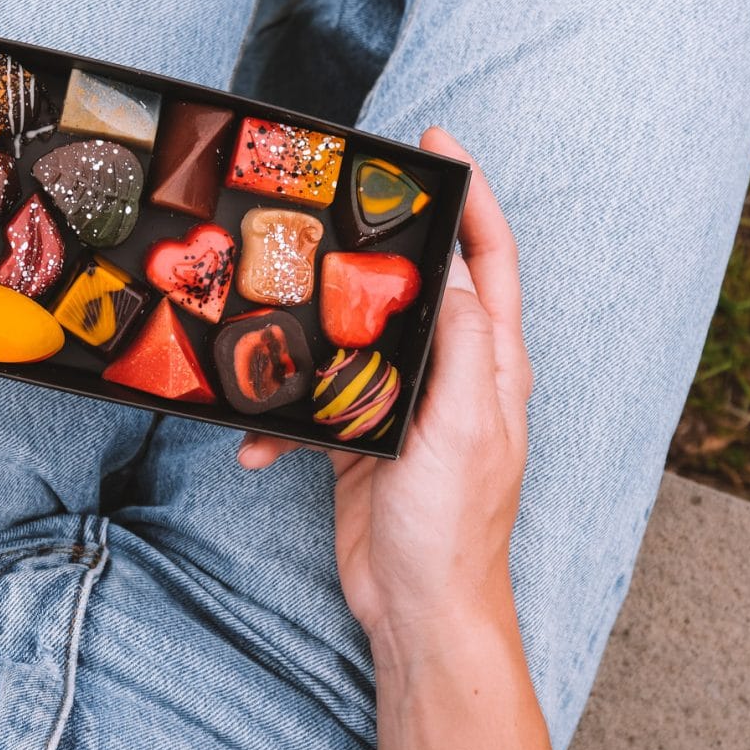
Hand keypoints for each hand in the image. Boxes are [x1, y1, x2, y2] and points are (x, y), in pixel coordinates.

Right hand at [238, 127, 532, 662]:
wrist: (419, 608)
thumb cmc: (455, 524)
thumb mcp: (465, 424)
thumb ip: (459, 344)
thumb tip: (445, 269)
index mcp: (490, 362)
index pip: (488, 258)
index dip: (471, 195)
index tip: (437, 142)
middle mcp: (451, 374)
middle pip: (416, 284)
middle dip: (377, 245)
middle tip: (332, 208)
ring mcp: (404, 406)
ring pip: (356, 339)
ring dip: (314, 334)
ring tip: (273, 320)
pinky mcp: (362, 440)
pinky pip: (318, 406)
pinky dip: (285, 418)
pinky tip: (258, 443)